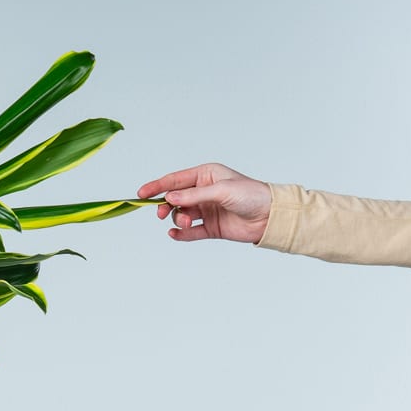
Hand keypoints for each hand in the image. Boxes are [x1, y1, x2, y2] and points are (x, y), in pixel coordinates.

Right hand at [137, 164, 271, 244]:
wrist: (269, 216)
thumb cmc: (251, 195)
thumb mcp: (221, 191)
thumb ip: (194, 196)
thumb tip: (170, 199)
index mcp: (206, 175)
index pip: (176, 180)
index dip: (157, 186)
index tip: (141, 194)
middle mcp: (204, 192)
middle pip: (175, 199)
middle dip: (166, 207)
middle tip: (162, 214)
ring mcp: (206, 210)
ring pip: (182, 216)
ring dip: (179, 220)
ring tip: (187, 223)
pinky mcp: (211, 227)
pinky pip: (190, 232)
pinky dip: (181, 234)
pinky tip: (175, 235)